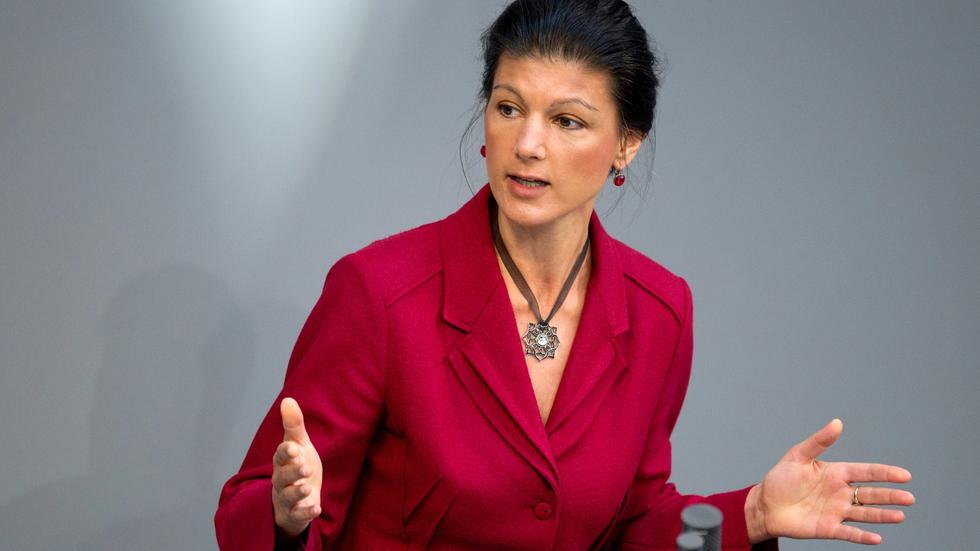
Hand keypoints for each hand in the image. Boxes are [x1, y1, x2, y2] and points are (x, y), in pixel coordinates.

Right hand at [272, 397, 323, 537]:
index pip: (280, 455)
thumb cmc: (297, 467)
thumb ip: (294, 425)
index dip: (285, 452)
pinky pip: (298, 515)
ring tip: (308, 488)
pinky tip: (316, 509)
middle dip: (293, 472)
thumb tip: (287, 399)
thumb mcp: (299, 445)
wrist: (299, 498)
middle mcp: (281, 480)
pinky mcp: (295, 514)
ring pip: (287, 496)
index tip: (293, 448)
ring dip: (297, 492)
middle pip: (282, 476)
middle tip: (306, 468)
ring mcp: (286, 498)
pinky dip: (306, 513)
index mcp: (282, 461)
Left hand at [746, 419, 914, 544]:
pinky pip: (849, 533)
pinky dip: (862, 536)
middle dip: (890, 496)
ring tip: (900, 516)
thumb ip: (819, 441)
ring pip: (864, 513)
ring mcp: (836, 511)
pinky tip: (876, 537)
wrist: (765, 504)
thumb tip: (837, 422)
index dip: (885, 473)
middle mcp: (840, 493)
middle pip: (871, 494)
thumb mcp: (798, 456)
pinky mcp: (828, 528)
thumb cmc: (780, 479)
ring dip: (882, 515)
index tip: (904, 475)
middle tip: (909, 498)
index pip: (865, 472)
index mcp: (835, 473)